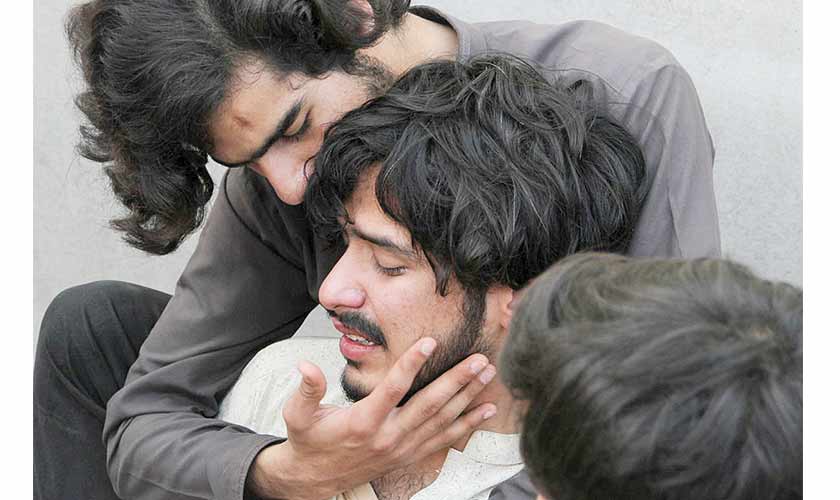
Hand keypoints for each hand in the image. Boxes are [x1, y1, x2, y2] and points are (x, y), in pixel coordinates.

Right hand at [247, 337, 496, 499]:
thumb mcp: (298, 414)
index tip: (430, 342)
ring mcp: (403, 448)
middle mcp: (388, 437)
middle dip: (457, 381)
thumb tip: (305, 366)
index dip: (411, 364)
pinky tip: (487, 409)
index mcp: (363, 423)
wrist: (315, 478)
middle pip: (429, 405)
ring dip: (468, 397)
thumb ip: (306, 389)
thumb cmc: (309, 440)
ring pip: (442, 420)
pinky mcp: (411, 455)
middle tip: (479, 360)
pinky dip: (468, 424)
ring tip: (488, 375)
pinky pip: (446, 438)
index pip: (392, 390)